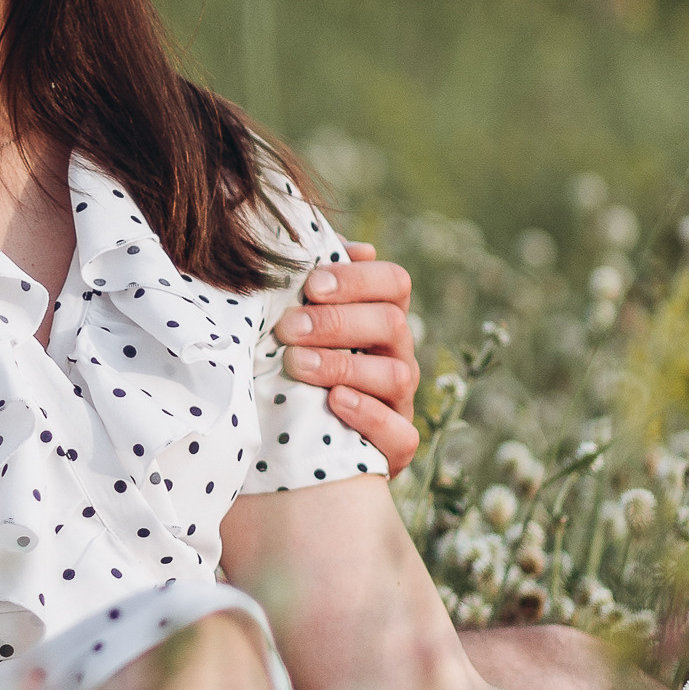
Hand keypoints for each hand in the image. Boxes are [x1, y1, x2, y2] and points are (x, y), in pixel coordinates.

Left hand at [276, 242, 419, 476]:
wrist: (289, 444)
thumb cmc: (290, 368)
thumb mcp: (293, 324)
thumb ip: (306, 284)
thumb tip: (328, 242)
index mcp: (379, 319)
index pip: (393, 282)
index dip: (358, 278)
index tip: (312, 284)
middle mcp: (397, 357)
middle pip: (391, 323)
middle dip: (337, 322)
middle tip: (287, 328)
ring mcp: (399, 403)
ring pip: (397, 375)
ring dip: (344, 365)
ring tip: (297, 364)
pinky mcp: (395, 448)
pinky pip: (400, 433)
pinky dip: (368, 415)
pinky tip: (334, 402)